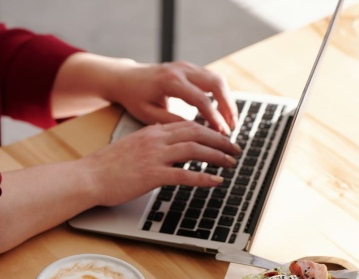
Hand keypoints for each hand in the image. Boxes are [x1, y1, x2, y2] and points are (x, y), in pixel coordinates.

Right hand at [81, 120, 240, 206]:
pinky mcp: (153, 175)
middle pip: (197, 133)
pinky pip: (185, 174)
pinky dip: (204, 177)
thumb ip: (149, 141)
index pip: (187, 125)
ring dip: (217, 156)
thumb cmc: (106, 166)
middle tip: (235, 148)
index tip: (221, 137)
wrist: (89, 177)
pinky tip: (216, 181)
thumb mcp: (130, 145)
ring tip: (230, 163)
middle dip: (220, 140)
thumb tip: (165, 141)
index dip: (209, 130)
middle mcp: (156, 140)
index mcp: (151, 131)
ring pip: (195, 150)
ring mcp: (155, 156)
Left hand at [106, 61, 237, 134]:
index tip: (222, 133)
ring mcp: (187, 66)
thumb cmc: (134, 97)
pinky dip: (220, 94)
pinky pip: (211, 78)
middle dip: (228, 106)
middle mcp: (181, 70)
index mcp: (170, 81)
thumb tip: (195, 132)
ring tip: (230, 120)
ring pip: (217, 79)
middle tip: (232, 127)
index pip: (200, 100)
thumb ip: (171, 121)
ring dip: (227, 100)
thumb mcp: (148, 114)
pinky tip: (222, 110)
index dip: (214, 118)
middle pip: (216, 84)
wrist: (125, 78)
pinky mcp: (189, 68)